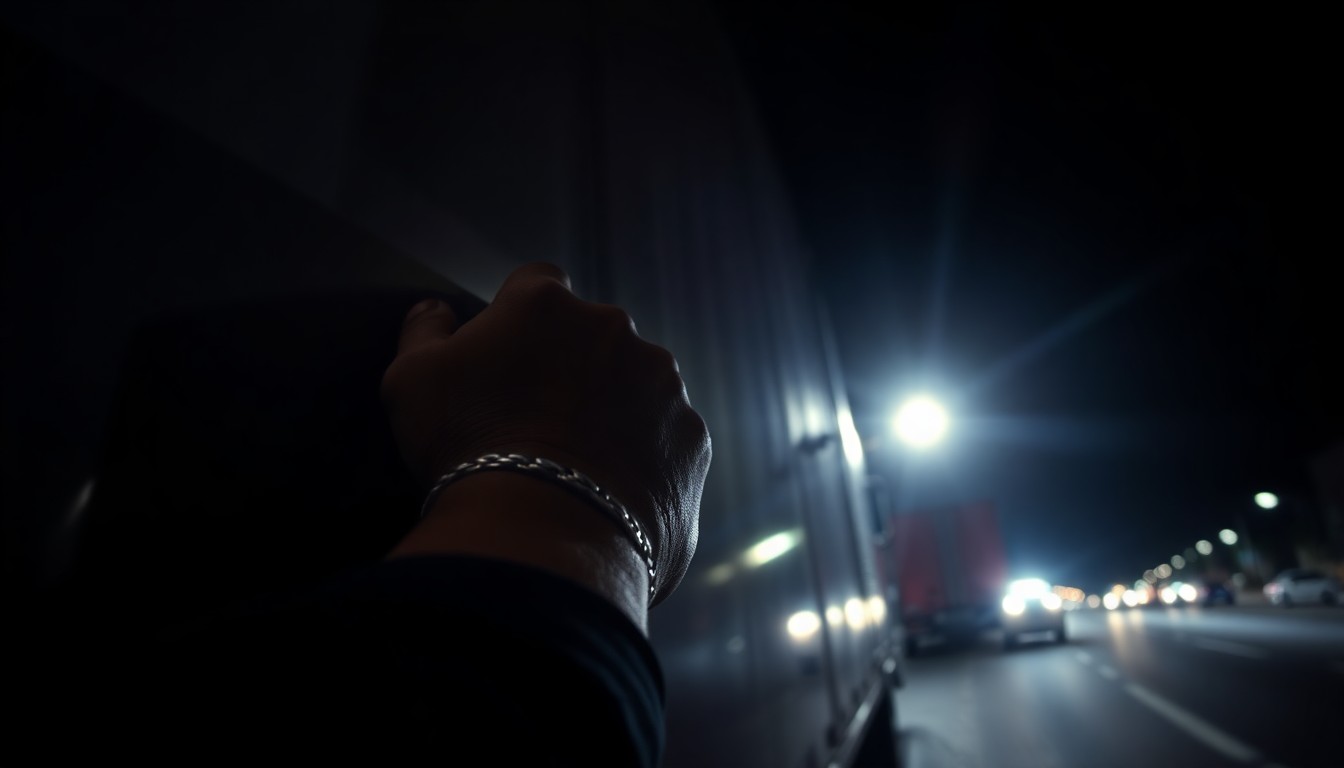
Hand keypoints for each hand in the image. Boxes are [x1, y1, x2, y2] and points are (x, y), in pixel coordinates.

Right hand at [381, 262, 709, 602]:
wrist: (544, 536)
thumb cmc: (465, 450)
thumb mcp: (411, 382)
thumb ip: (424, 331)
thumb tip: (435, 308)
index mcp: (546, 304)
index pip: (537, 283)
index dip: (522, 319)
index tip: (510, 359)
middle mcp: (615, 329)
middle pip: (594, 335)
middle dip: (574, 365)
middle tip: (538, 421)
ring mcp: (663, 384)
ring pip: (639, 384)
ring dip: (615, 408)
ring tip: (578, 464)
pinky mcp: (693, 438)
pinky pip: (669, 438)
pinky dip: (646, 457)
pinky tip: (612, 492)